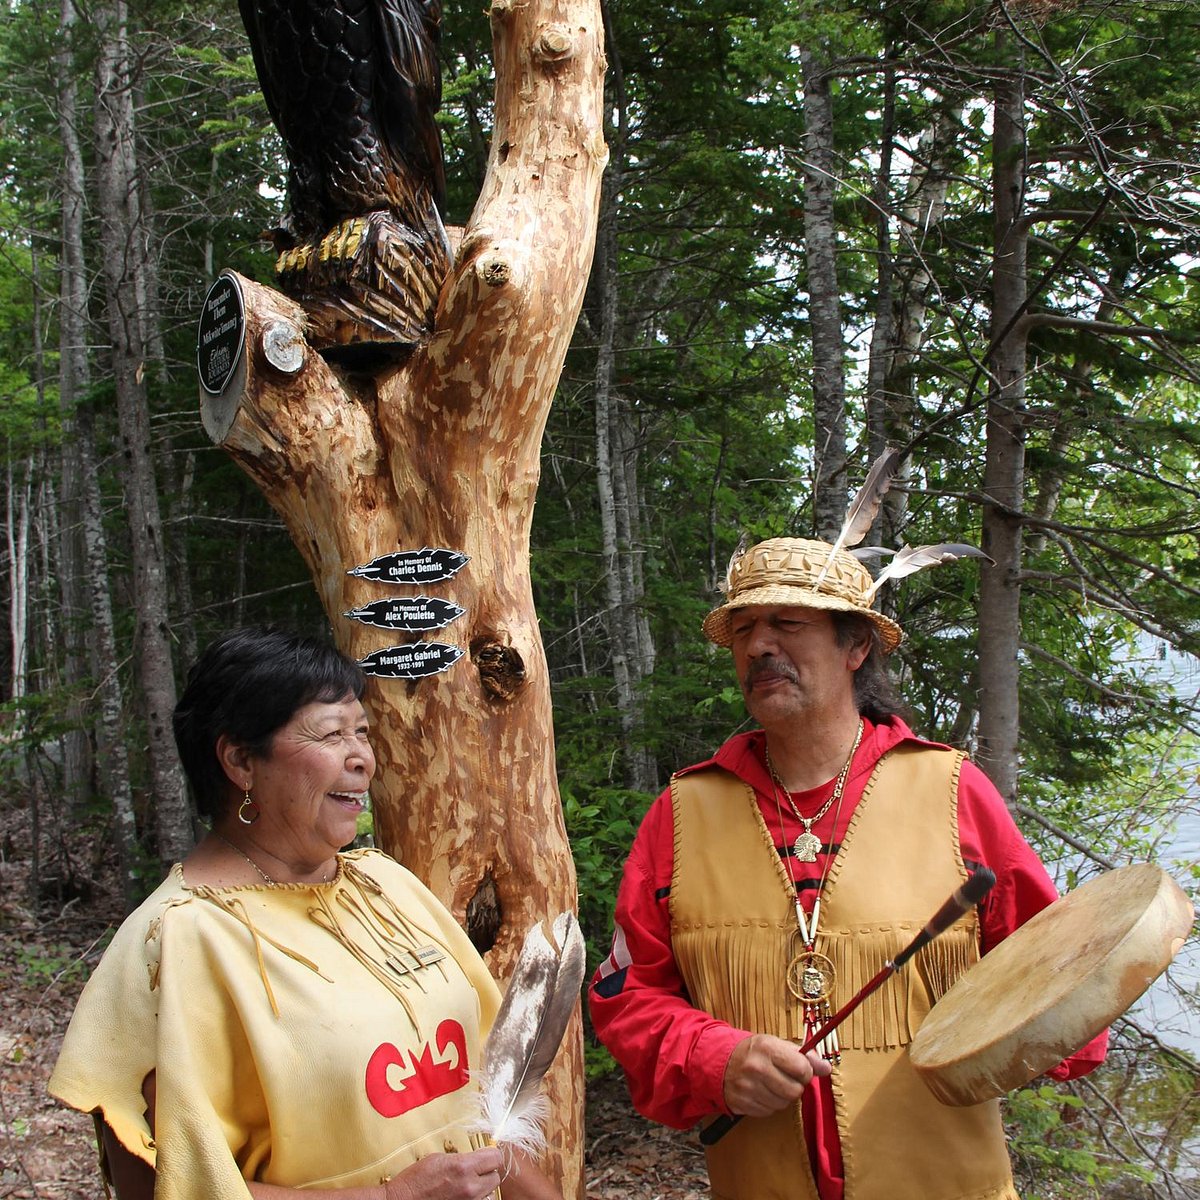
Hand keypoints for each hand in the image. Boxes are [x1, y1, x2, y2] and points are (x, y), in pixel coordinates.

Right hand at [383, 1148, 503, 1199]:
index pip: (496, 1158)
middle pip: (496, 1177)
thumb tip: (476, 1157)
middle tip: (475, 1170)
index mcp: (463, 1167)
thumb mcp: (439, 1159)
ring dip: (481, 1187)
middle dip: (487, 1172)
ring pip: (489, 1193)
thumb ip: (461, 1158)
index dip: (491, 1155)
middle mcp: (469, 1187)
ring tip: (465, 1184)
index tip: (486, 1155)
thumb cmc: (415, 1181)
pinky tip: (461, 1194)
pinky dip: (474, 1198)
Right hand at [722, 1033, 831, 1117]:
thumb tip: (827, 1068)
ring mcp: (748, 1087)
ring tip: (771, 1085)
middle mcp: (757, 1068)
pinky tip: (761, 1092)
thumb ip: (802, 1056)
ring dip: (781, 1097)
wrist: (718, 1060)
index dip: (806, 1072)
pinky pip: (768, 1112)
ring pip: (782, 1104)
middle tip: (786, 1079)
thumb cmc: (753, 1052)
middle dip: (795, 1087)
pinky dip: (768, 1105)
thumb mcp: (776, 1044)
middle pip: (794, 1091)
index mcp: (767, 1048)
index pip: (802, 1069)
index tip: (800, 1070)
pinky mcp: (742, 1103)